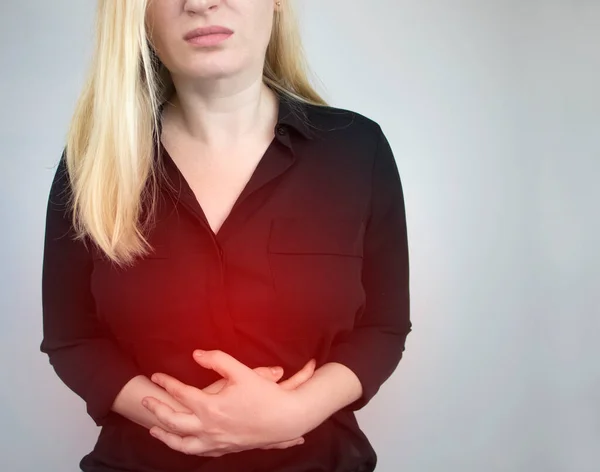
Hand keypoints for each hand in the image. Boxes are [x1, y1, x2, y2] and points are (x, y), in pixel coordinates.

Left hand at [142, 351, 315, 456]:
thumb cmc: (265, 395)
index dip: (166, 383)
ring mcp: (216, 441)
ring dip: (165, 436)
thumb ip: (218, 360)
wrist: (286, 420)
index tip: (156, 375)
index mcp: (212, 407)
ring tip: (154, 429)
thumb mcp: (242, 371)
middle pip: (173, 421)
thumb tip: (196, 354)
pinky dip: (185, 448)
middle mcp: (209, 427)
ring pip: (182, 443)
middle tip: (145, 401)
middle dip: (156, 410)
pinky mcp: (225, 448)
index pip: (180, 393)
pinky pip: (198, 452)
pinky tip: (182, 443)